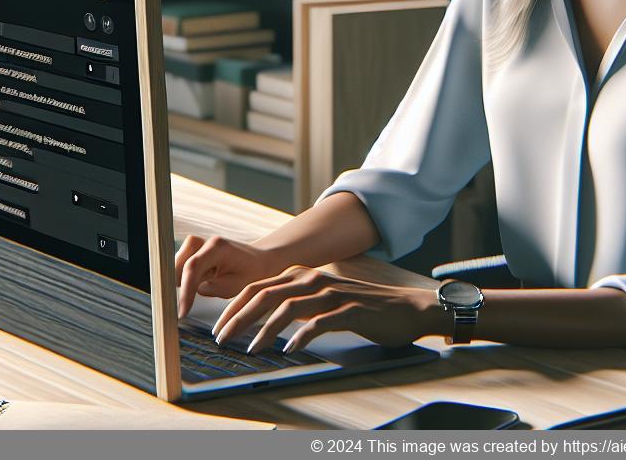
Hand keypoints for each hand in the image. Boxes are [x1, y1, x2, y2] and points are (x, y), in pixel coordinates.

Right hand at [175, 234, 283, 318]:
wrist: (257, 260)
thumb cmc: (250, 272)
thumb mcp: (239, 285)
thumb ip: (218, 287)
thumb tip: (198, 289)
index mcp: (217, 247)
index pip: (192, 267)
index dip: (185, 290)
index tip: (183, 312)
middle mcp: (203, 241)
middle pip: (178, 265)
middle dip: (178, 288)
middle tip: (182, 310)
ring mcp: (196, 245)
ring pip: (175, 267)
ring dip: (181, 284)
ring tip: (197, 295)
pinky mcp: (191, 252)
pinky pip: (178, 269)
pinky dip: (182, 282)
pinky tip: (197, 288)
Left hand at [211, 265, 440, 354]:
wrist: (406, 308)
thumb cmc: (363, 308)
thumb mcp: (325, 299)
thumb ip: (299, 302)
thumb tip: (265, 319)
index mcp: (305, 276)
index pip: (260, 286)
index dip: (236, 306)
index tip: (219, 326)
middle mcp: (315, 280)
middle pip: (267, 294)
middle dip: (240, 317)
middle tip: (222, 338)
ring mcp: (332, 294)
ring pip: (288, 307)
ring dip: (265, 329)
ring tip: (251, 348)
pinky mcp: (349, 311)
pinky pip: (319, 322)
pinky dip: (300, 336)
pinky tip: (289, 349)